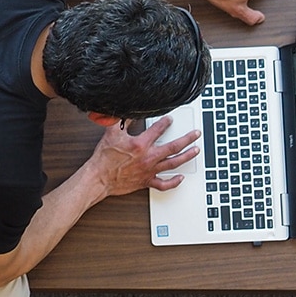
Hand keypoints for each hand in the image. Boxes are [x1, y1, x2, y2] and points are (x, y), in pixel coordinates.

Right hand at [85, 116, 200, 197]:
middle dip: (188, 139)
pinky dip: (174, 182)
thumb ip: (121, 121)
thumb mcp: (111, 133)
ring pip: (173, 163)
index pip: (158, 130)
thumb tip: (128, 112)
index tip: (170, 119)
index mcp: (141, 144)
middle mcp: (148, 157)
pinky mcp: (146, 181)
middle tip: (196, 134)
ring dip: (187, 156)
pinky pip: (163, 184)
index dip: (166, 122)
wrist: (99, 178)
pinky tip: (181, 178)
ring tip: (196, 151)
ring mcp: (149, 170)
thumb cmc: (104, 158)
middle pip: (174, 147)